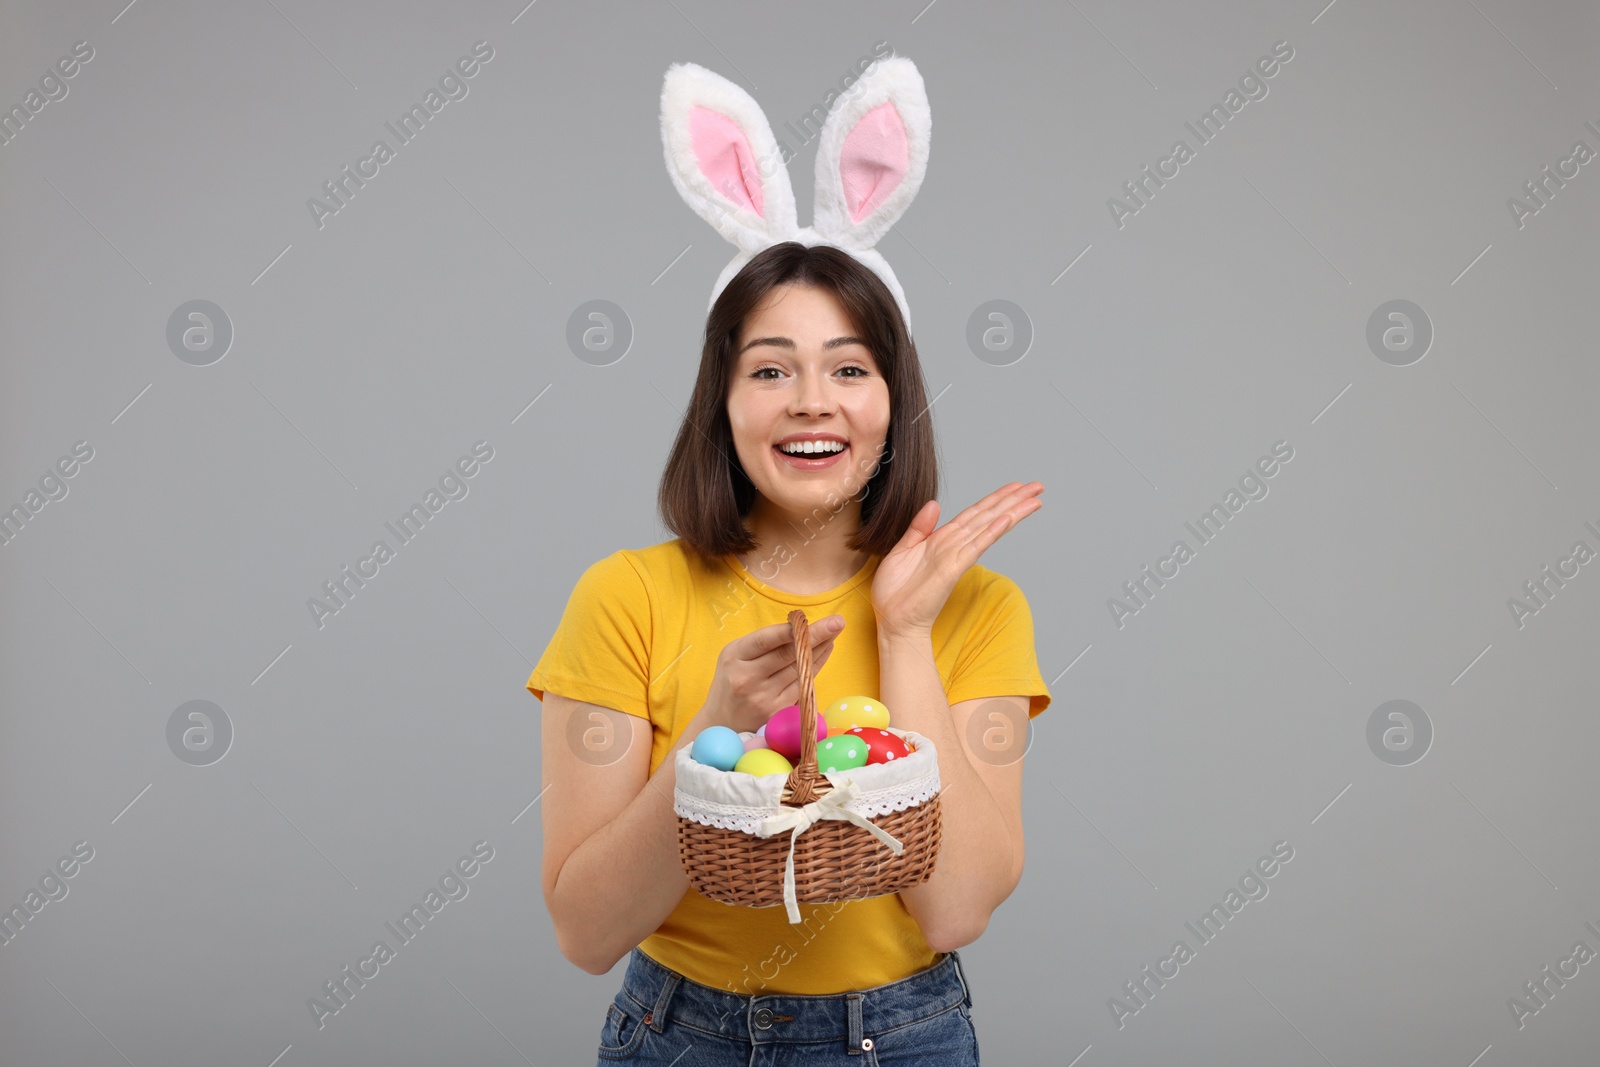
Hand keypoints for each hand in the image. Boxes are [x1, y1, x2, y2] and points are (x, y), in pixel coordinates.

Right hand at [697, 615, 844, 734]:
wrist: (720, 724)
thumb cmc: (732, 682)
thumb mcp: (735, 658)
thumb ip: (762, 644)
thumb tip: (800, 628)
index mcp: (734, 657)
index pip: (765, 640)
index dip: (788, 630)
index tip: (807, 618)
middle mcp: (747, 678)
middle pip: (787, 654)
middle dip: (815, 635)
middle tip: (837, 622)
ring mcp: (763, 699)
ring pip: (800, 670)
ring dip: (821, 649)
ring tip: (834, 632)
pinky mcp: (777, 714)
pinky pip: (803, 687)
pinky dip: (815, 667)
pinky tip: (825, 652)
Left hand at [871, 481, 1042, 640]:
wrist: (893, 620)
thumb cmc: (895, 591)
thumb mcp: (902, 550)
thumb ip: (919, 527)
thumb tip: (935, 503)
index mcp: (942, 539)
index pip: (975, 513)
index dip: (996, 498)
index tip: (1016, 486)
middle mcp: (953, 545)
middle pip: (989, 517)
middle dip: (1013, 501)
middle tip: (1038, 487)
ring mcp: (955, 557)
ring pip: (988, 528)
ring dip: (1011, 512)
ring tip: (1034, 499)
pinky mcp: (952, 569)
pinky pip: (975, 547)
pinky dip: (991, 532)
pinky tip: (1006, 519)